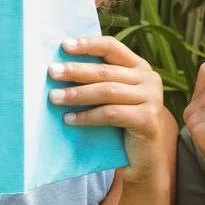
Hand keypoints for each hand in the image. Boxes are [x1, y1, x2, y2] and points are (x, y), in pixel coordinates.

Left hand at [50, 35, 174, 185]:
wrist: (143, 160)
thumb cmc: (121, 126)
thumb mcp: (112, 99)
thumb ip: (97, 82)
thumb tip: (60, 70)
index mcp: (139, 67)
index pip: (112, 47)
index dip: (88, 45)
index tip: (64, 46)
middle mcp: (149, 79)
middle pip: (106, 71)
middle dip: (76, 71)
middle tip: (52, 72)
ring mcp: (152, 98)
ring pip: (107, 91)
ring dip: (77, 94)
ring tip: (54, 97)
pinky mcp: (148, 119)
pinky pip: (110, 114)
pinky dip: (87, 116)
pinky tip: (69, 119)